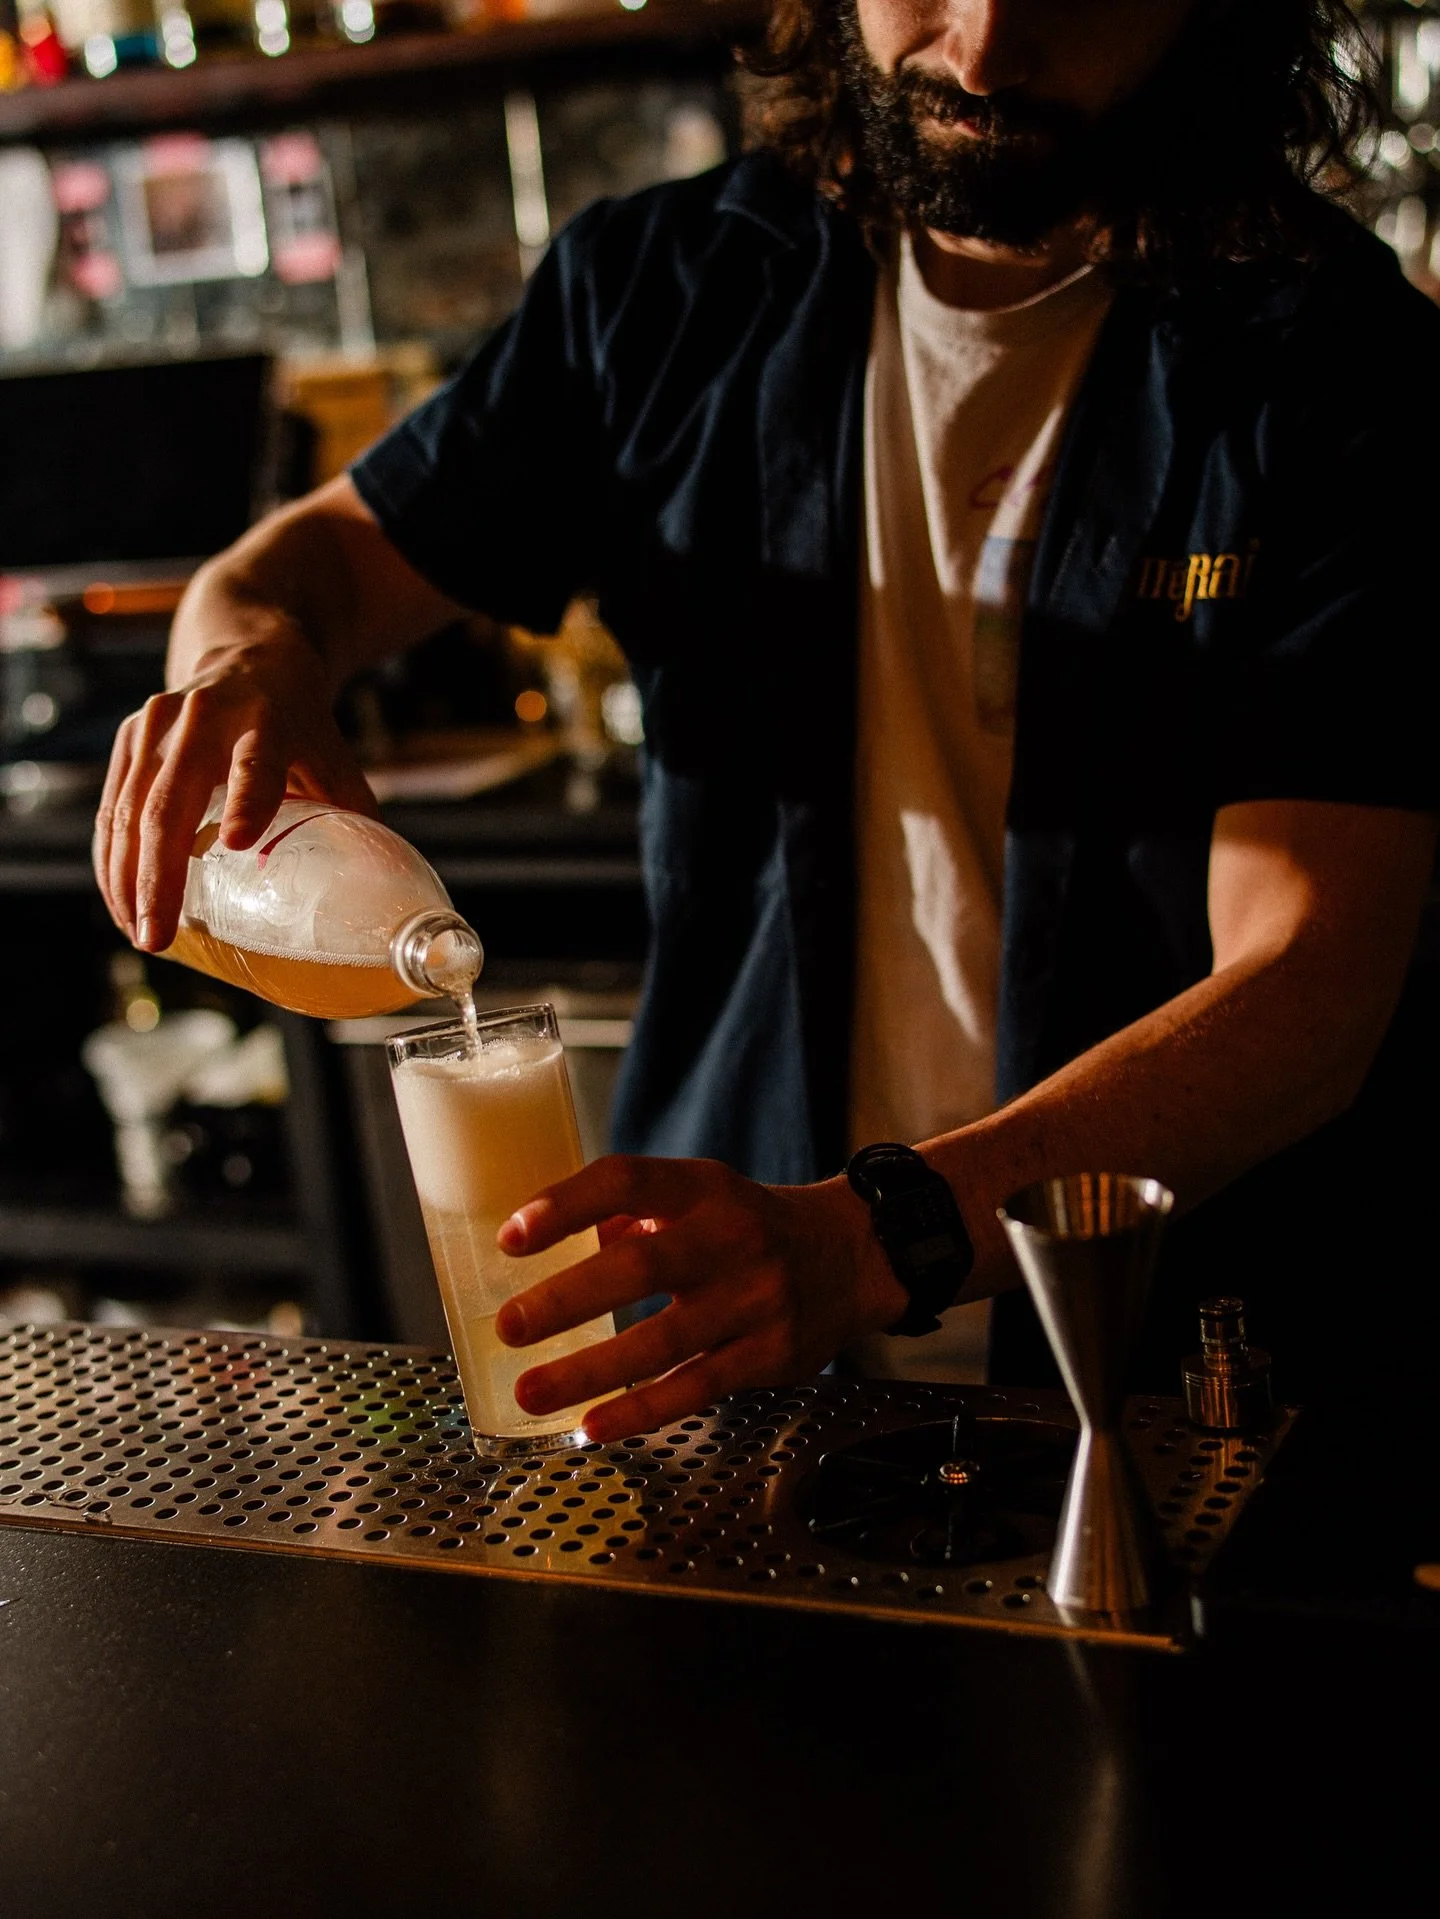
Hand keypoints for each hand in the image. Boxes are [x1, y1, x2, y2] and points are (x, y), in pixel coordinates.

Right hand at [94, 625, 376, 951]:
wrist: (251, 655)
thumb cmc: (301, 726)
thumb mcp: (334, 760)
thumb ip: (352, 821)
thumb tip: (375, 905)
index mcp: (268, 719)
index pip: (257, 762)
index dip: (249, 801)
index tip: (240, 843)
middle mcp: (204, 716)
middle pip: (171, 802)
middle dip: (159, 877)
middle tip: (156, 937)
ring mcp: (157, 724)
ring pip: (130, 810)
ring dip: (126, 878)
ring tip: (137, 934)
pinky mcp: (130, 737)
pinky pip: (113, 807)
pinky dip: (113, 858)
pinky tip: (120, 901)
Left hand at [493, 1156, 907, 1443]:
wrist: (850, 1257)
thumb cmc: (748, 1227)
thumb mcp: (698, 1197)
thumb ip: (627, 1215)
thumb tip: (542, 1242)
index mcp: (702, 1188)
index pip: (626, 1180)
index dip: (565, 1206)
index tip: (511, 1237)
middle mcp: (731, 1238)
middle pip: (642, 1265)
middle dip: (568, 1298)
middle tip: (509, 1326)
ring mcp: (755, 1300)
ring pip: (664, 1340)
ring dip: (589, 1370)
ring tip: (530, 1391)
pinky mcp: (770, 1356)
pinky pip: (695, 1388)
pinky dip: (640, 1410)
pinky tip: (592, 1425)